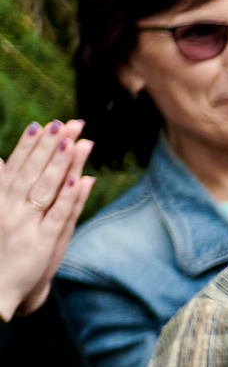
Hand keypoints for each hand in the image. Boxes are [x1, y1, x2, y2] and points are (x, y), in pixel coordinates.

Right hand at [0, 119, 95, 315]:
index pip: (15, 166)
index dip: (29, 145)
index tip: (43, 124)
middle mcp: (8, 209)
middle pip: (33, 172)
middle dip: (51, 146)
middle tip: (68, 122)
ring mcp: (26, 226)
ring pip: (47, 188)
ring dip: (63, 163)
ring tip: (77, 140)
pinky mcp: (43, 243)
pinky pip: (59, 215)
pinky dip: (69, 196)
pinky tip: (80, 178)